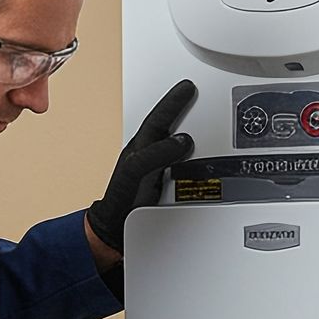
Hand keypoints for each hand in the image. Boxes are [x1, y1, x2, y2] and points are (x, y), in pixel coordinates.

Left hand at [87, 80, 196, 255]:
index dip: (174, 103)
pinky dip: (193, 156)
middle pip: (168, 126)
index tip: (188, 88)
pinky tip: (201, 154)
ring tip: (200, 116)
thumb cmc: (121, 202)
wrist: (118, 231)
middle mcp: (150, 155)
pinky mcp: (168, 184)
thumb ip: (155, 154)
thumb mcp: (136, 172)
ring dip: (188, 130)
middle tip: (193, 91)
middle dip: (181, 108)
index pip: (159, 119)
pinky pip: (185, 164)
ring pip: (177, 144)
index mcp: (140, 148)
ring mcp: (158, 169)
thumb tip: (180, 141)